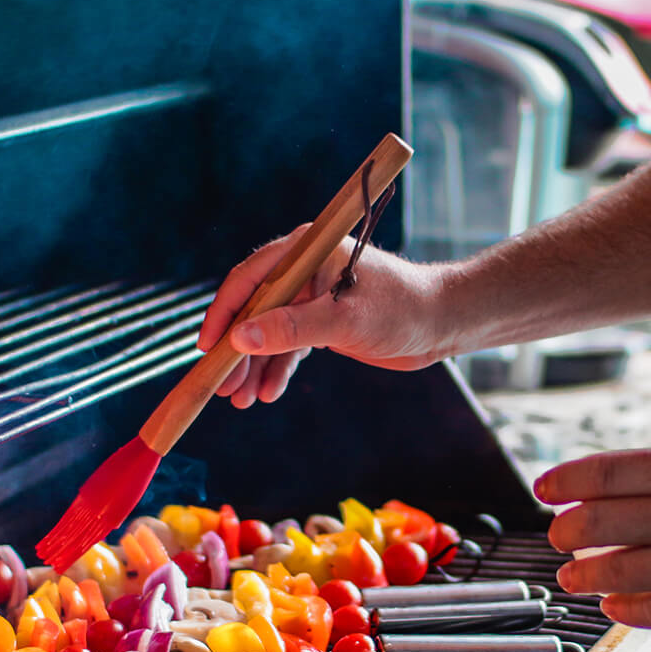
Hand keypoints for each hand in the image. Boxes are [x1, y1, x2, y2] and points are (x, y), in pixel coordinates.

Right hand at [197, 224, 452, 407]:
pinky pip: (289, 345)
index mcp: (306, 251)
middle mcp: (304, 270)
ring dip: (254, 366)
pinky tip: (267, 393)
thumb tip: (240, 340)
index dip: (224, 313)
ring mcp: (312, 297)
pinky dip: (277, 368)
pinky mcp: (322, 322)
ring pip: (269, 332)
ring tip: (241, 400)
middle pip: (254, 310)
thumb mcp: (344, 321)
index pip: (249, 279)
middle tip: (223, 388)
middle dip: (237, 350)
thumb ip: (291, 330)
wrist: (442, 323)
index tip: (208, 349)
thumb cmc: (401, 309)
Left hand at [538, 449, 650, 634]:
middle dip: (566, 531)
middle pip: (595, 522)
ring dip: (583, 574)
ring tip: (573, 576)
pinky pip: (646, 610)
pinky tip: (614, 604)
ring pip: (611, 571)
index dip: (565, 481)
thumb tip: (632, 489)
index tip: (544, 489)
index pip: (605, 472)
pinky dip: (621, 607)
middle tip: (558, 536)